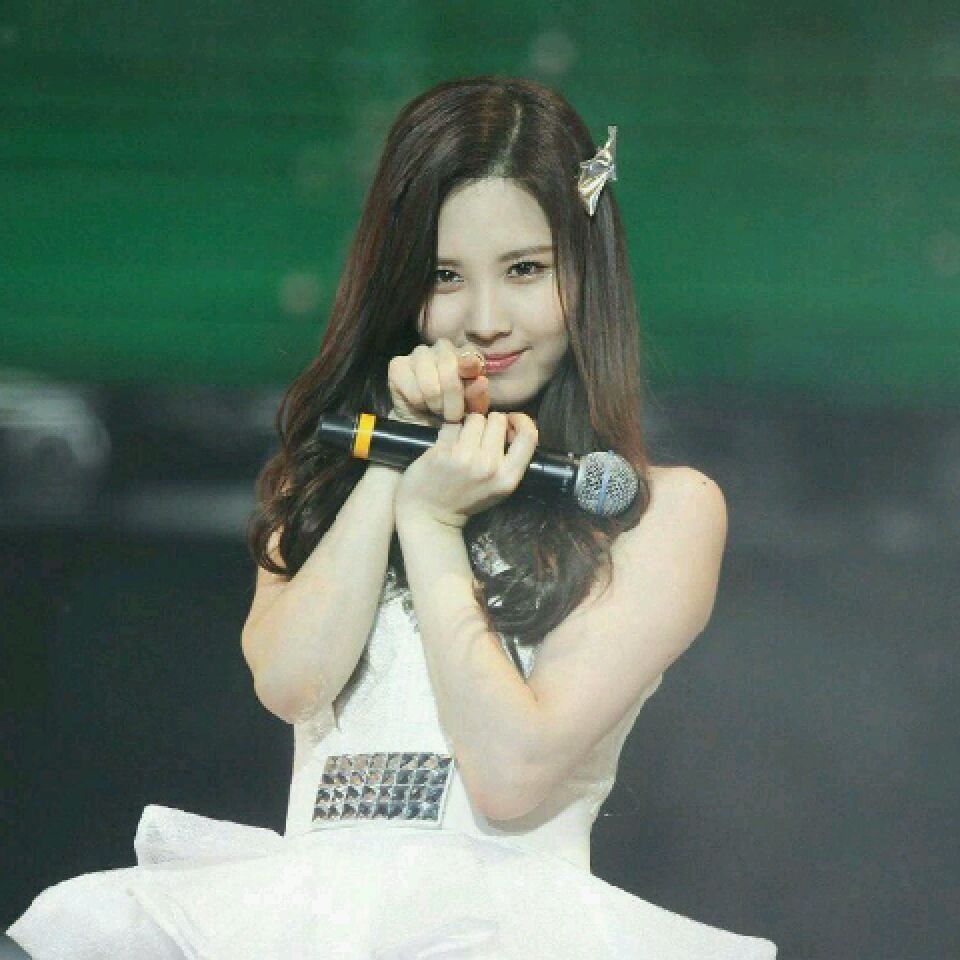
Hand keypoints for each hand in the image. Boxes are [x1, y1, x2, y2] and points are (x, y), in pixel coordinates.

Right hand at [387, 338, 489, 427]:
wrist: (423, 423)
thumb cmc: (452, 412)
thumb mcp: (472, 409)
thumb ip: (478, 395)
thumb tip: (481, 382)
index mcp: (465, 354)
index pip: (469, 355)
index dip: (470, 368)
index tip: (475, 381)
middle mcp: (442, 347)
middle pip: (449, 369)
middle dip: (453, 400)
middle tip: (452, 415)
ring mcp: (418, 353)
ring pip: (430, 383)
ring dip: (435, 404)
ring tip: (437, 409)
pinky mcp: (397, 365)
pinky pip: (413, 390)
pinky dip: (419, 403)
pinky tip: (420, 404)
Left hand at [395, 411, 538, 528]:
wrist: (430, 515)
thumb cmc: (466, 499)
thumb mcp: (498, 486)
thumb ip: (509, 460)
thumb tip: (511, 425)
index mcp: (507, 477)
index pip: (529, 435)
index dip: (521, 421)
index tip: (510, 423)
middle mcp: (488, 466)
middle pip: (498, 419)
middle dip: (490, 422)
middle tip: (480, 435)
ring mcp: (464, 457)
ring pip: (475, 417)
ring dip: (469, 424)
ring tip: (462, 440)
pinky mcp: (442, 451)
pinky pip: (452, 424)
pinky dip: (449, 430)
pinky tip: (447, 444)